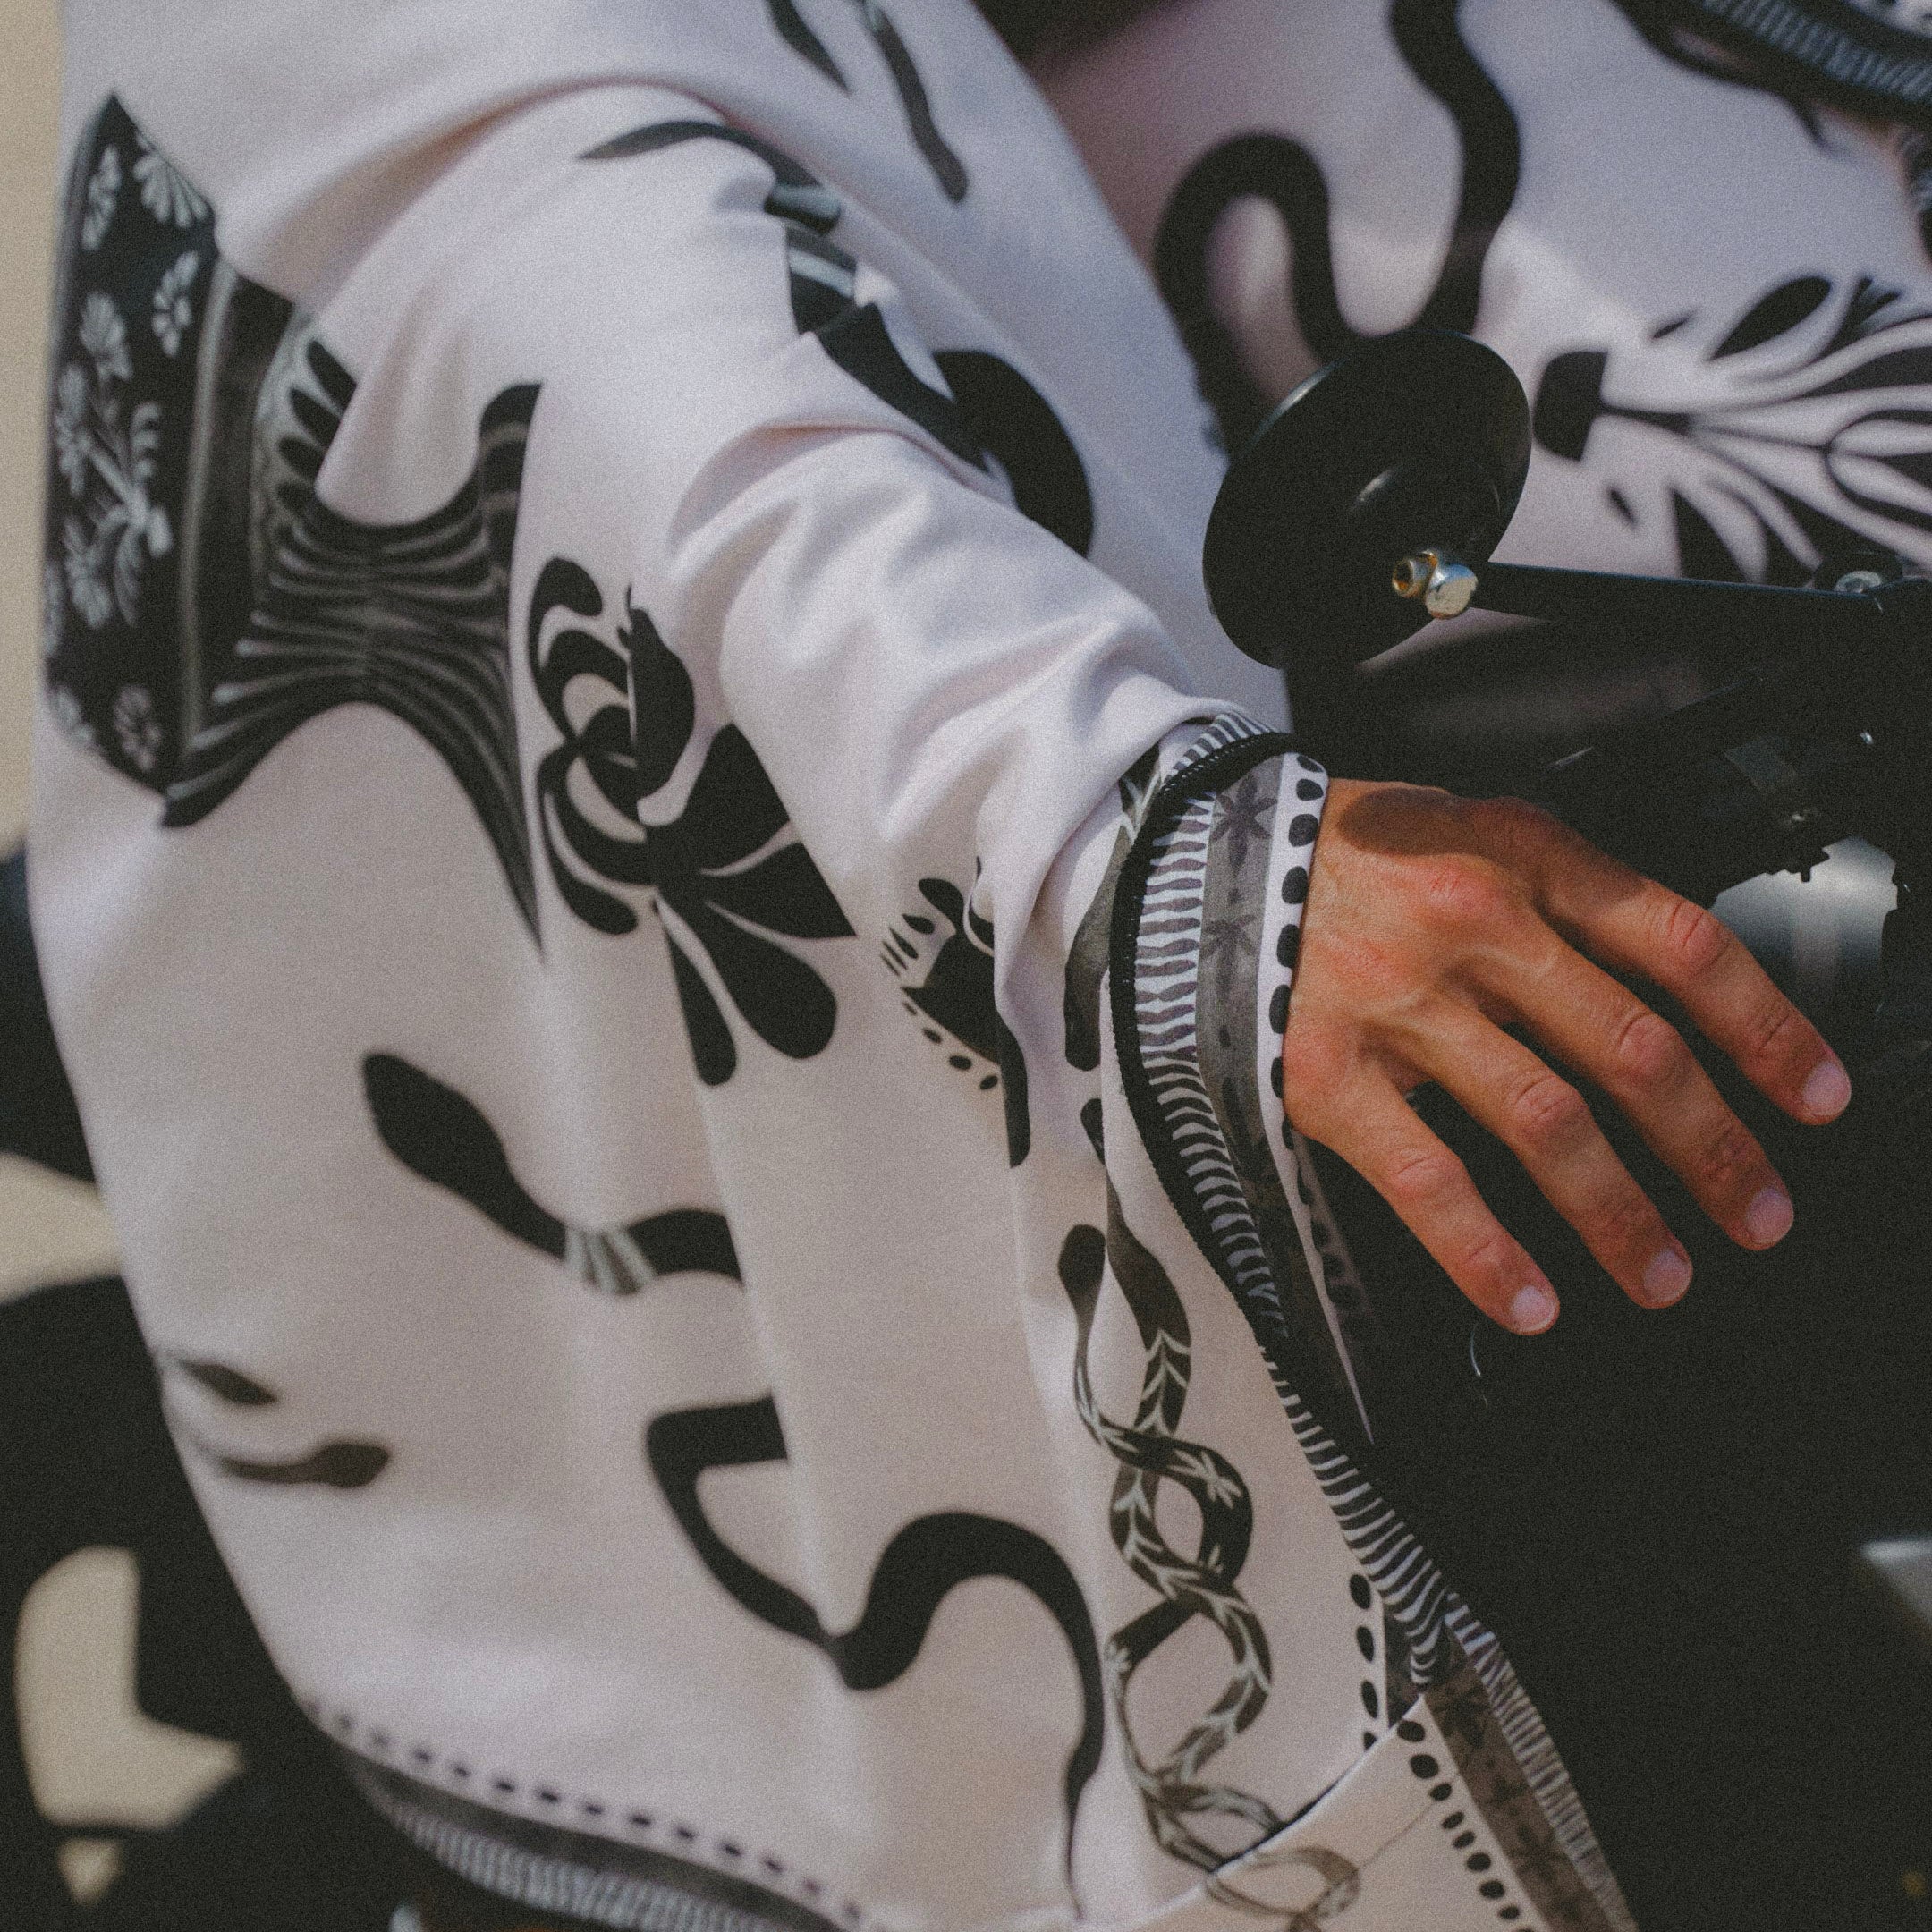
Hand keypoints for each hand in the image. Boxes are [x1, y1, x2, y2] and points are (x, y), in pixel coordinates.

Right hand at [1281, 781, 1850, 1333]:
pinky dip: (1486, 1252)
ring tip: (1661, 1274)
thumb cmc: (1355, 852)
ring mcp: (1399, 1001)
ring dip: (1620, 1214)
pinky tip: (1529, 1300)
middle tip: (1757, 1215)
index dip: (1764, 1029)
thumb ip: (1569, 895)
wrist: (1210, 854)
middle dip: (1712, 1148)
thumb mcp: (1475, 828)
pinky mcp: (1325, 1071)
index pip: (1680, 944)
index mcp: (1523, 857)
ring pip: (1545, 1122)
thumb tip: (1674, 993)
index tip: (1815, 1098)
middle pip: (1631, 1049)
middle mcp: (1472, 924)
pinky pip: (1427, 1178)